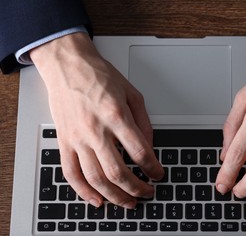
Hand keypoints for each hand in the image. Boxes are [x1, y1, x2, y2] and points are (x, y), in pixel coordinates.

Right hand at [31, 32, 163, 208]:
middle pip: (118, 172)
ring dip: (114, 196)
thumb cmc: (99, 76)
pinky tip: (97, 200)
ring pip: (95, 178)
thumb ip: (143, 122)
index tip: (158, 174)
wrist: (68, 65)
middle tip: (148, 192)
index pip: (140, 152)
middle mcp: (96, 129)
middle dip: (137, 188)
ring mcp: (77, 138)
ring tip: (128, 202)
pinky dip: (83, 191)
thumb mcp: (132, 93)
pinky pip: (71, 173)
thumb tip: (150, 147)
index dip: (153, 168)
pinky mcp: (64, 141)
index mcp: (116, 115)